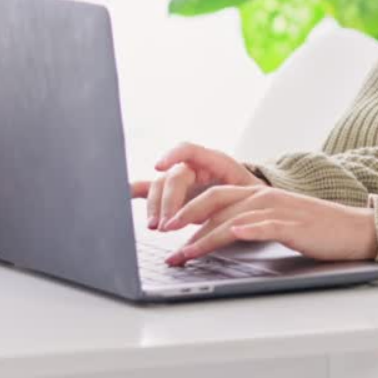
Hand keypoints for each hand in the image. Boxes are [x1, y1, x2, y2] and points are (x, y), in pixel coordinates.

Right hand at [129, 142, 268, 229]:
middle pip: (172, 176)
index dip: (172, 154)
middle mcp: (194, 168)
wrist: (255, 204)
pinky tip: (122, 195)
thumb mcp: (251, 194)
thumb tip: (237, 209)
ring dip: (154, 206)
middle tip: (166, 224)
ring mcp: (182, 180)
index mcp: (214, 161)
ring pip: (159, 186)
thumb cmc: (253, 197)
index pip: (189, 150)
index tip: (159, 167)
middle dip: (167, 200)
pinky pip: (150, 189)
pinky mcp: (173, 194)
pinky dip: (135, 192)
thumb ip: (240, 197)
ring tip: (156, 226)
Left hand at [157, 184, 377, 266]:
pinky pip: (266, 225)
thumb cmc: (312, 230)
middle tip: (162, 234)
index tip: (163, 226)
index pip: (213, 197)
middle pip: (215, 201)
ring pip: (233, 217)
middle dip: (185, 217)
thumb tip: (215, 239)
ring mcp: (279, 209)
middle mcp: (264, 196)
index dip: (186, 208)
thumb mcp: (274, 224)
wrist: (352, 230)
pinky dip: (248, 229)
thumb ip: (246, 225)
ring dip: (205, 236)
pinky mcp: (294, 224)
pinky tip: (234, 234)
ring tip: (184, 252)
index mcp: (257, 194)